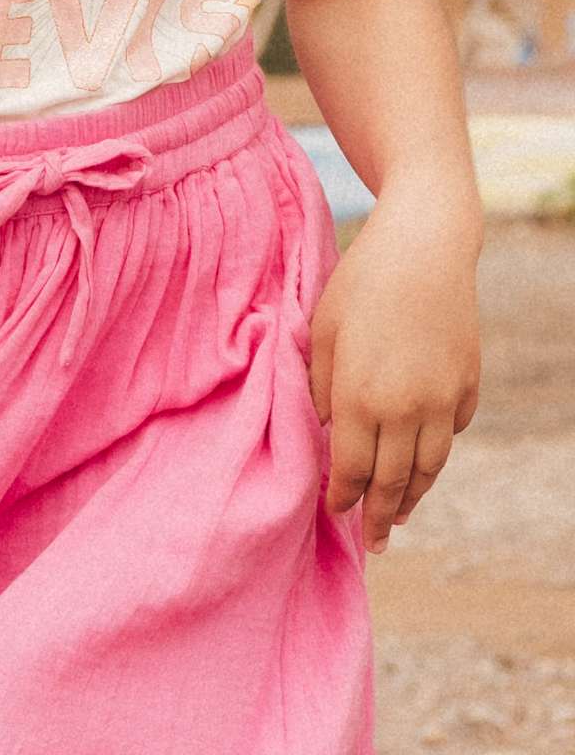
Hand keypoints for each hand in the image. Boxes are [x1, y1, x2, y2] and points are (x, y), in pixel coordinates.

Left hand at [307, 186, 480, 554]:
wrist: (425, 244)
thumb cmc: (361, 280)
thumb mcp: (322, 329)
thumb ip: (318, 386)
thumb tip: (324, 429)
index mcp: (360, 397)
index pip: (350, 470)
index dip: (341, 497)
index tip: (334, 515)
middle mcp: (405, 408)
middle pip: (393, 481)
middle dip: (380, 515)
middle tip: (375, 542)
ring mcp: (442, 399)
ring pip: (429, 467)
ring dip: (414, 496)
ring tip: (401, 514)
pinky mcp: (468, 383)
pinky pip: (451, 431)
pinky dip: (437, 452)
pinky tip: (425, 459)